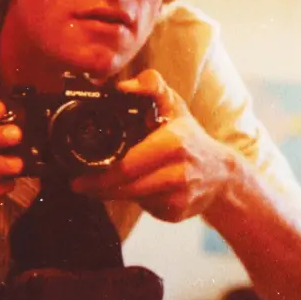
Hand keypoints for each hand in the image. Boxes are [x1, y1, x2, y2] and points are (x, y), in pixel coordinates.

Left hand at [71, 70, 233, 221]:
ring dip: (112, 194)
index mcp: (174, 142)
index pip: (128, 165)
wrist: (221, 173)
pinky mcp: (178, 213)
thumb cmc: (189, 136)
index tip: (79, 177)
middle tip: (80, 185)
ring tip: (96, 187)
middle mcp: (180, 172)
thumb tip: (123, 86)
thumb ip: (151, 86)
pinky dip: (135, 200)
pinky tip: (133, 190)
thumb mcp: (173, 105)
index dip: (101, 174)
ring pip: (135, 199)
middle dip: (99, 187)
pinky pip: (147, 208)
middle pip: (128, 186)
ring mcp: (181, 196)